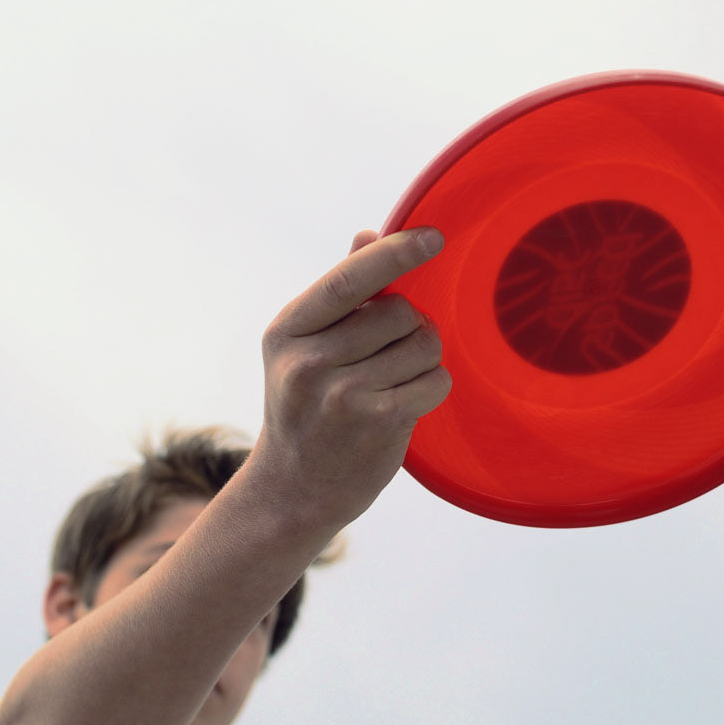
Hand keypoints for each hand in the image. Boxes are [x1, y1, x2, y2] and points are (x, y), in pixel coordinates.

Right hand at [248, 226, 450, 530]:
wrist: (293, 490)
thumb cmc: (305, 407)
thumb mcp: (304, 348)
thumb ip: (339, 294)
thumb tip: (369, 235)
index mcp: (288, 330)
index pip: (351, 279)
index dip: (397, 253)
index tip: (434, 237)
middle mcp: (309, 360)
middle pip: (400, 311)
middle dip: (409, 326)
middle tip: (388, 354)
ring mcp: (343, 394)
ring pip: (424, 343)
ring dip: (422, 358)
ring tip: (393, 380)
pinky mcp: (378, 422)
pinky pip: (435, 379)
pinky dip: (431, 386)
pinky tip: (403, 402)